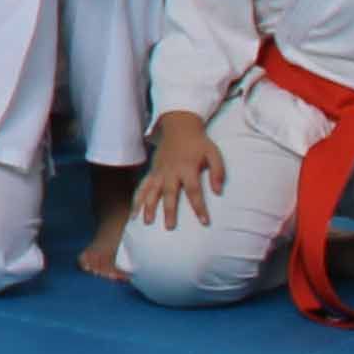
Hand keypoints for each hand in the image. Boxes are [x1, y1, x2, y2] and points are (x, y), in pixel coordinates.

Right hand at [134, 113, 225, 231]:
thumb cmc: (199, 143)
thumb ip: (218, 172)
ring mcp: (159, 172)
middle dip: (169, 211)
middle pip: (170, 194)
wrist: (179, 126)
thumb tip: (219, 192)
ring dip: (148, 206)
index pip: (194, 191)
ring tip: (146, 222)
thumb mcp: (214, 153)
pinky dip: (137, 199)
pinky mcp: (153, 171)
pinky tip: (134, 212)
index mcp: (188, 168)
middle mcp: (171, 171)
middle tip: (169, 227)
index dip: (199, 207)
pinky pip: (143, 186)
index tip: (204, 222)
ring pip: (152, 191)